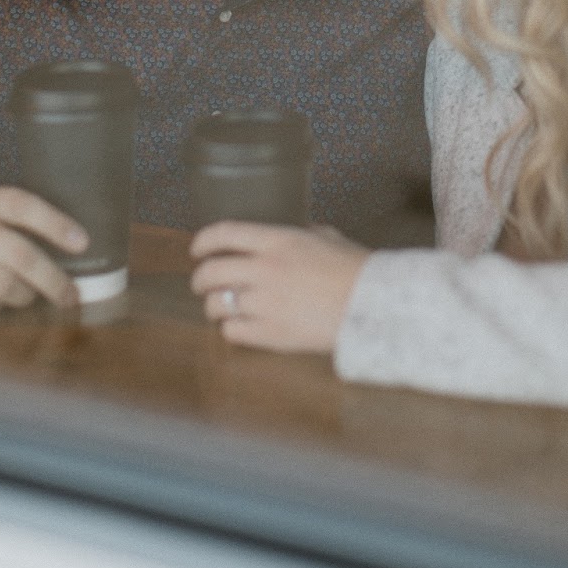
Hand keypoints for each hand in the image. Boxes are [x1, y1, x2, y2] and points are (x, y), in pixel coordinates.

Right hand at [0, 186, 88, 316]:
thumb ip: (13, 217)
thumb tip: (71, 245)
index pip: (22, 205)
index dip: (55, 223)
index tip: (83, 243)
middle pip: (18, 255)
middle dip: (52, 279)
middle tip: (70, 296)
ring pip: (0, 284)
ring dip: (22, 296)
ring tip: (26, 295)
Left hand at [189, 222, 368, 353]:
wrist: (371, 306)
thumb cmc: (356, 269)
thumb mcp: (328, 238)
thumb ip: (305, 234)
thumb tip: (300, 233)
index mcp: (277, 241)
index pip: (224, 234)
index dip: (203, 241)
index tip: (196, 249)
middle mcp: (264, 269)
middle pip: (210, 272)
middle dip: (200, 279)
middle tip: (202, 284)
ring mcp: (264, 303)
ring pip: (216, 304)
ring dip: (213, 306)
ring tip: (219, 308)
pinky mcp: (270, 333)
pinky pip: (232, 332)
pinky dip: (230, 330)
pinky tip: (238, 327)